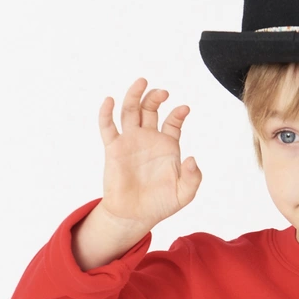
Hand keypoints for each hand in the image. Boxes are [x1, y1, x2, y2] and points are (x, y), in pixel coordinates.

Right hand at [97, 77, 202, 231]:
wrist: (135, 216)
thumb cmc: (161, 204)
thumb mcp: (184, 194)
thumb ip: (192, 178)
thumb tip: (192, 159)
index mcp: (167, 146)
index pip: (173, 122)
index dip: (178, 114)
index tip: (184, 109)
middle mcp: (148, 139)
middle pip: (150, 110)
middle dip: (155, 98)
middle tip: (162, 92)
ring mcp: (130, 142)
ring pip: (130, 111)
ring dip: (135, 96)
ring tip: (142, 82)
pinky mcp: (113, 149)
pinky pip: (107, 127)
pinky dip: (106, 112)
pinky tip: (109, 100)